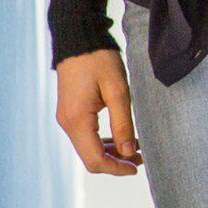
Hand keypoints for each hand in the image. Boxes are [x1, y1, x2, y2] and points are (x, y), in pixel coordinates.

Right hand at [56, 49, 141, 175]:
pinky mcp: (70, 112)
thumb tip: (128, 153)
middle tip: (141, 157)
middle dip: (116, 163)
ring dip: (111, 153)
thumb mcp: (118, 91)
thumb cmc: (99, 60)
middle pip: (90, 158)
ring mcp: (66, 118)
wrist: (78, 38)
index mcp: (77, 120)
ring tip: (135, 148)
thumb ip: (123, 123)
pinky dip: (103, 142)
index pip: (95, 160)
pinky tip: (121, 137)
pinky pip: (85, 136)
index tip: (137, 167)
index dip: (117, 169)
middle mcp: (67, 123)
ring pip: (88, 149)